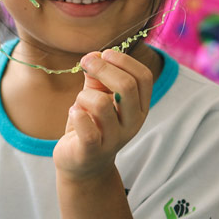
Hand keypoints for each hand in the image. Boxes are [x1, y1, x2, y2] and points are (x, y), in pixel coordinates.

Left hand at [54, 50, 151, 181]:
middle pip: (127, 86)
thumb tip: (93, 56)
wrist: (83, 164)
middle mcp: (132, 123)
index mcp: (140, 107)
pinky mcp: (92, 150)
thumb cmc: (92, 124)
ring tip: (79, 102)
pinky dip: (76, 113)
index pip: (143, 77)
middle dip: (102, 68)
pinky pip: (86, 127)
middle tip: (85, 63)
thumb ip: (98, 77)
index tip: (104, 54)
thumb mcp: (98, 96)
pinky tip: (74, 114)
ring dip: (84, 95)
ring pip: (101, 103)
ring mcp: (114, 139)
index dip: (124, 60)